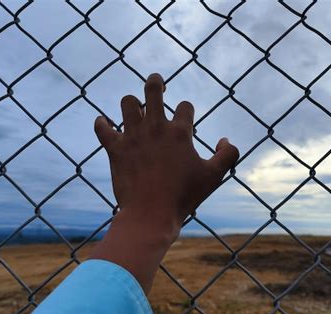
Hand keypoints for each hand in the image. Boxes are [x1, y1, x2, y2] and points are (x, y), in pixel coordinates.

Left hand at [94, 73, 238, 241]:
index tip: (186, 125)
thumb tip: (225, 140)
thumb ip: (228, 155)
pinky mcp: (115, 149)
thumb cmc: (184, 196)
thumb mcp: (214, 177)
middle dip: (156, 82)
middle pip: (153, 90)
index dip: (187, 112)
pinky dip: (102, 124)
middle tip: (157, 83)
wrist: (151, 214)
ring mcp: (133, 136)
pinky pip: (102, 128)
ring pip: (127, 102)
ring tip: (135, 109)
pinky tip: (104, 124)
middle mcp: (155, 127)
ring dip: (132, 103)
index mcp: (180, 132)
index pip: (185, 107)